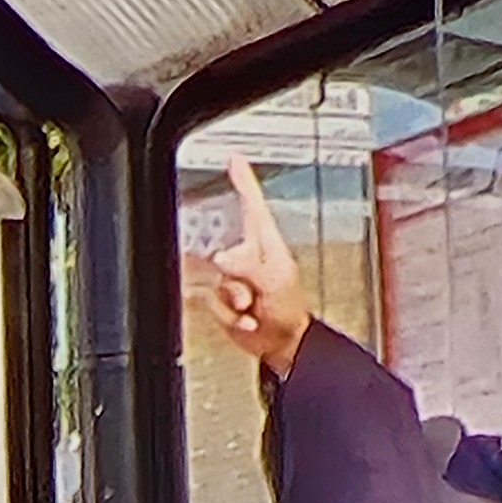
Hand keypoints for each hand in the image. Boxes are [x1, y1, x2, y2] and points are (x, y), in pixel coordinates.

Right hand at [185, 157, 312, 378]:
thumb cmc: (289, 311)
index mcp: (266, 244)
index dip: (243, 180)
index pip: (252, 204)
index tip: (234, 158)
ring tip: (253, 309)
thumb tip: (222, 256)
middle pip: (225, 251)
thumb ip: (248, 266)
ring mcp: (234, 279)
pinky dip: (228, 316)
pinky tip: (245, 320)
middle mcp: (248, 256)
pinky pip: (212, 302)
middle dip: (235, 279)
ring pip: (216, 282)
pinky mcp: (223, 298)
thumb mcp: (274, 282)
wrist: (282, 344)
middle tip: (250, 296)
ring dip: (233, 302)